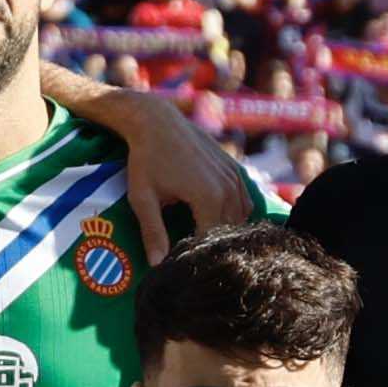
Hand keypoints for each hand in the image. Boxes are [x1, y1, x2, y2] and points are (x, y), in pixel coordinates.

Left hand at [88, 84, 251, 246]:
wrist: (157, 121)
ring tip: (201, 235)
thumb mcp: (142, 198)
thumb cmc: (145, 159)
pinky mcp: (236, 170)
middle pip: (228, 232)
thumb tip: (157, 266)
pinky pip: (245, 202)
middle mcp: (229, 188)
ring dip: (224, 230)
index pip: (211, 241)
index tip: (180, 260)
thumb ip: (152, 233)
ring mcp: (236, 178)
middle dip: (210, 244)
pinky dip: (233, 214)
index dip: (195, 254)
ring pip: (240, 219)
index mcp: (209, 197)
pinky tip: (214, 218)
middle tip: (189, 249)